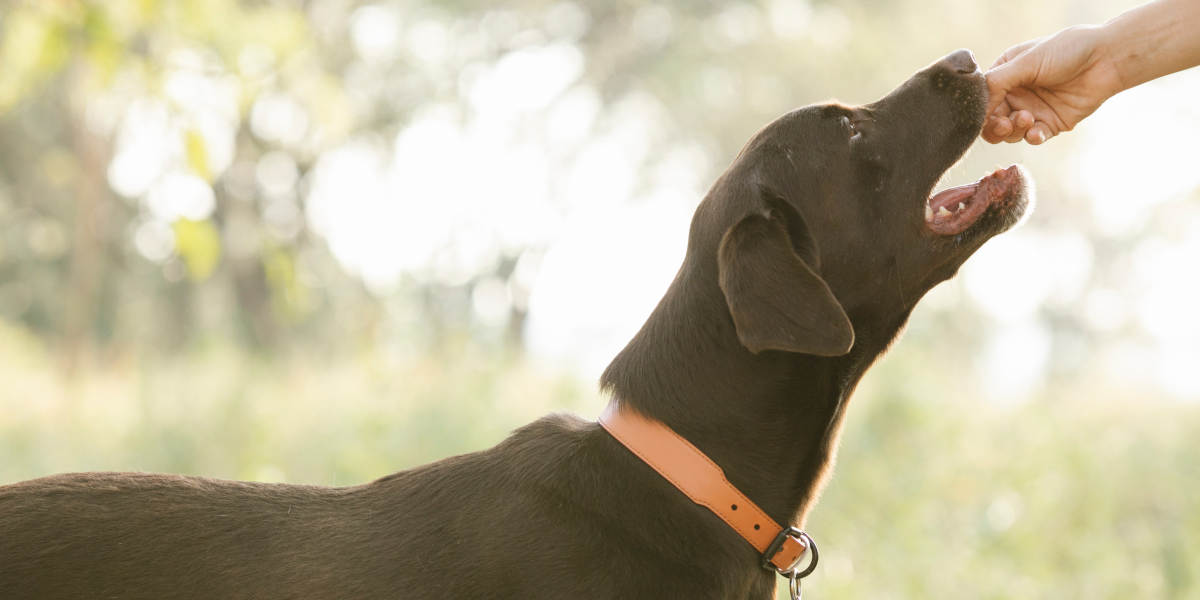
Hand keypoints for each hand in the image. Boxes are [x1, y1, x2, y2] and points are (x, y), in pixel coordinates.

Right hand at [982, 25, 1123, 144]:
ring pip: (1009, 133)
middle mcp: (1016, 94)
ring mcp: (1032, 110)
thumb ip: (997, 82)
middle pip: (991, 121)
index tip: (982, 116)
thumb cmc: (1066, 51)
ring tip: (1027, 119)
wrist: (1106, 59)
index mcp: (1006, 75)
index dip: (980, 110)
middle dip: (995, 126)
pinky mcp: (1050, 125)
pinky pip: (1033, 138)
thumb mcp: (1025, 62)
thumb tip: (974, 105)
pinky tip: (1036, 132)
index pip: (982, 99)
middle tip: (1004, 124)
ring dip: (1014, 130)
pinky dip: (1032, 137)